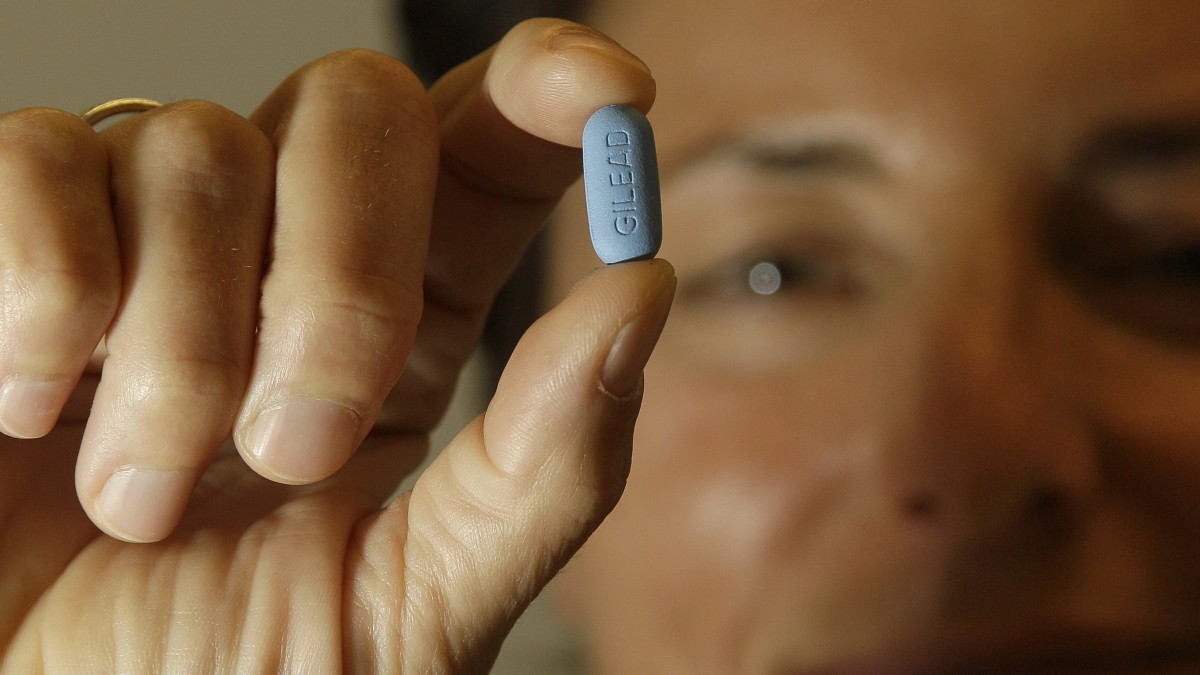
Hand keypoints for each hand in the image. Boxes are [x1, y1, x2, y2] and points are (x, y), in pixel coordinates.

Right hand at [0, 19, 669, 671]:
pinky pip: (41, 161)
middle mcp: (281, 255)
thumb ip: (545, 467)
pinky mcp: (14, 242)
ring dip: (180, 349)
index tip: (609, 92)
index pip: (487, 145)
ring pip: (197, 144)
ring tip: (142, 498)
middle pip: (359, 109)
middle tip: (297, 453)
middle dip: (344, 280)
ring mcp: (145, 239)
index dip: (549, 88)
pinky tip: (31, 411)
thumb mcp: (419, 606)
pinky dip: (46, 295)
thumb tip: (645, 292)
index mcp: (402, 323)